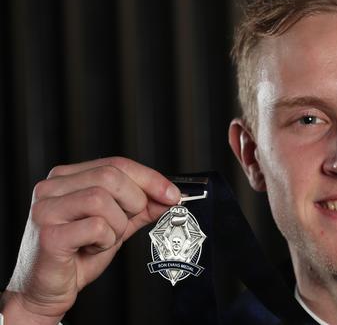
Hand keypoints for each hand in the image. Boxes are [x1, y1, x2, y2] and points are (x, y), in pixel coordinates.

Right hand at [0, 157, 180, 323]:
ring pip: (102, 199)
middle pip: (111, 175)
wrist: (46, 290)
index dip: (149, 178)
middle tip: (129, 222)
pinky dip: (104, 241)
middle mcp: (52, 187)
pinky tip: (91, 249)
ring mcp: (47, 209)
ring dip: (116, 225)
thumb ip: (141, 208)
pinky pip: (96, 226)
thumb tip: (170, 196)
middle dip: (134, 200)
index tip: (173, 194)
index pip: (116, 164)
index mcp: (67, 178)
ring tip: (102, 240)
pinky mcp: (49, 234)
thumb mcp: (116, 225)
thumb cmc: (77, 255)